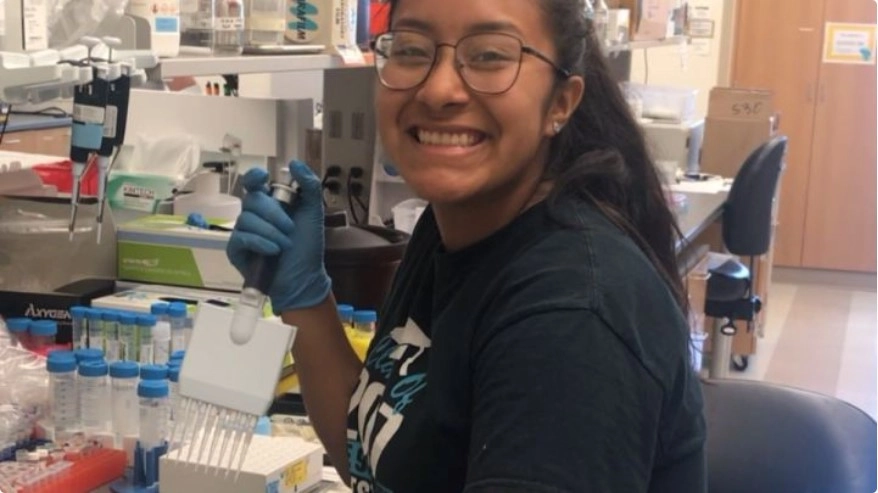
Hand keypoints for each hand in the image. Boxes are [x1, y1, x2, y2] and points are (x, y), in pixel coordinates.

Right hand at [226, 160, 330, 312]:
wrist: (303, 277)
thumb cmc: (307, 246)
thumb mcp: (314, 214)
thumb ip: (309, 187)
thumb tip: (294, 163)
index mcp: (270, 202)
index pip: (253, 181)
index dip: (254, 176)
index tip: (263, 177)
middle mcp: (254, 214)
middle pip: (252, 199)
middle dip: (273, 214)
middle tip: (290, 229)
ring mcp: (243, 231)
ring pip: (246, 219)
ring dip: (271, 232)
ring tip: (285, 245)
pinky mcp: (236, 249)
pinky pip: (241, 238)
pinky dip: (260, 243)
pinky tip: (273, 251)